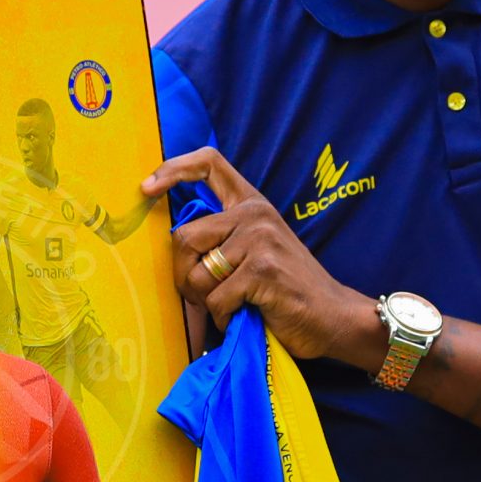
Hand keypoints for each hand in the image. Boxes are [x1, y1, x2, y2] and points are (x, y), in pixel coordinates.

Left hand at [141, 148, 377, 363]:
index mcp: (252, 204)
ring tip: (231, 306)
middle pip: (184, 237)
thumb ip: (224, 236)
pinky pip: (216, 299)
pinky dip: (224, 318)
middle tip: (202, 295)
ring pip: (197, 274)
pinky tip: (245, 317)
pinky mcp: (262, 270)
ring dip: (205, 301)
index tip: (147, 188)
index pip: (209, 163)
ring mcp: (260, 240)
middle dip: (183, 276)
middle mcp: (255, 214)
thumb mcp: (257, 250)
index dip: (173, 169)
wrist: (334, 317)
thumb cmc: (287, 290)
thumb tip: (174, 243)